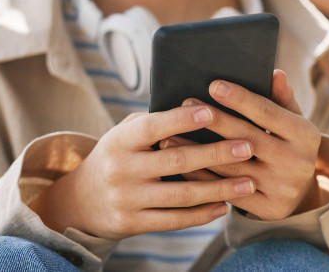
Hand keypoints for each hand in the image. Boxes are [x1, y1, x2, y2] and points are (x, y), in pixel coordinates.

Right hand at [29, 108, 258, 238]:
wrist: (80, 201)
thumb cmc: (117, 156)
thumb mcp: (125, 134)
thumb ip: (156, 123)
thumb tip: (200, 105)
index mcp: (121, 140)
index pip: (153, 126)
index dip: (182, 119)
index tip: (213, 112)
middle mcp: (121, 169)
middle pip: (176, 161)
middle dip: (215, 153)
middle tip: (248, 147)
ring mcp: (126, 199)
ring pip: (180, 195)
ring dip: (219, 189)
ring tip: (249, 183)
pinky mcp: (131, 223)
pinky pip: (173, 219)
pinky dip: (201, 215)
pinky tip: (224, 207)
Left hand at [164, 70, 321, 219]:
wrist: (302, 194)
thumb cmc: (290, 146)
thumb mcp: (293, 122)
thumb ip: (282, 99)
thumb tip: (274, 73)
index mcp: (305, 135)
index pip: (267, 113)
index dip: (240, 99)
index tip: (213, 85)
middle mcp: (296, 162)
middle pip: (246, 138)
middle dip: (214, 120)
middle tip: (185, 106)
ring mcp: (282, 188)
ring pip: (232, 167)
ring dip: (198, 151)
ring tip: (171, 136)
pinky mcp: (267, 208)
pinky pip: (228, 191)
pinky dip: (203, 178)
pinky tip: (182, 164)